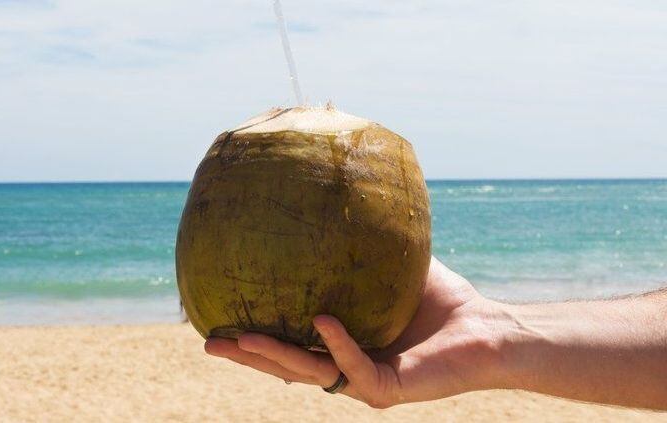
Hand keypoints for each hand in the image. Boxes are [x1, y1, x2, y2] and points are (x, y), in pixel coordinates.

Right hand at [204, 257, 504, 407]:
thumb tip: (330, 198)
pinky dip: (337, 343)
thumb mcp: (388, 266)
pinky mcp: (388, 388)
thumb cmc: (441, 298)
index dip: (254, 336)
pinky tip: (322, 320)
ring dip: (272, 357)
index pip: (289, 344)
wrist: (488, 327)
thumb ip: (359, 246)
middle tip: (207, 342)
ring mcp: (364, 381)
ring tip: (238, 339)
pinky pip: (354, 365)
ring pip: (308, 373)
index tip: (219, 320)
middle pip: (285, 366)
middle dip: (246, 356)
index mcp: (340, 345)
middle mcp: (345, 367)